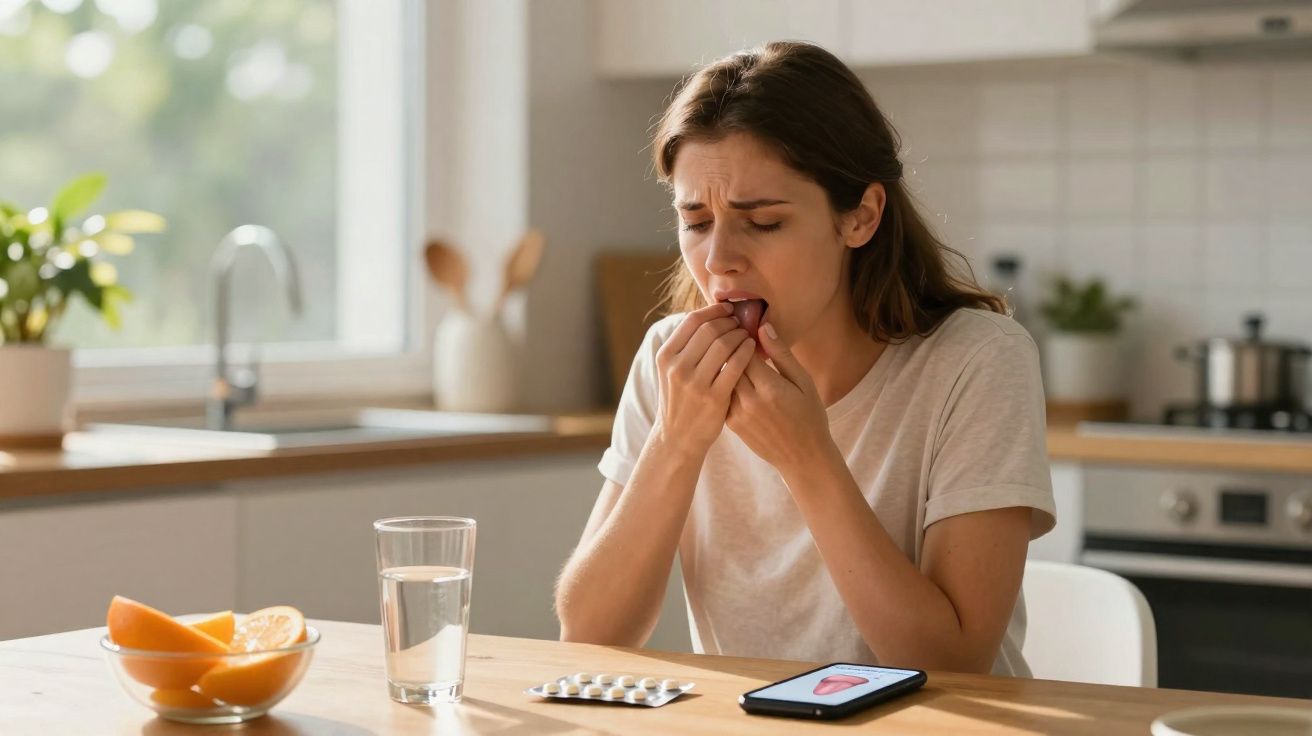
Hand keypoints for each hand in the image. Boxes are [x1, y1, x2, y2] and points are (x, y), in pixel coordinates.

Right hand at [653, 302, 756, 455]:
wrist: (678, 438)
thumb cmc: (680, 400)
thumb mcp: (670, 371)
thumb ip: (684, 346)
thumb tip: (704, 316)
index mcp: (666, 356)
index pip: (692, 321)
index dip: (713, 310)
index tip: (727, 309)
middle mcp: (677, 367)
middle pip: (709, 329)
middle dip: (729, 321)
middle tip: (740, 322)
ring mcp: (695, 383)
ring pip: (723, 344)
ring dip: (740, 334)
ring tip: (747, 335)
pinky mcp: (714, 397)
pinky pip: (736, 365)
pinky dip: (747, 352)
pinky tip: (752, 349)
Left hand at [727, 320, 836, 477]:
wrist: (803, 457)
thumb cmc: (809, 415)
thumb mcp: (803, 381)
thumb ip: (781, 354)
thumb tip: (763, 327)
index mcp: (770, 388)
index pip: (744, 351)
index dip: (742, 336)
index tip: (744, 328)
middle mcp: (749, 401)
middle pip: (728, 363)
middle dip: (730, 347)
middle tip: (733, 336)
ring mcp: (738, 414)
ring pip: (722, 379)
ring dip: (725, 365)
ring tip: (731, 355)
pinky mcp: (731, 424)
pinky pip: (722, 395)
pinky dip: (725, 384)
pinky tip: (732, 377)